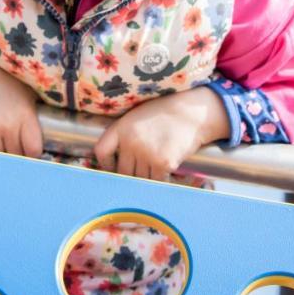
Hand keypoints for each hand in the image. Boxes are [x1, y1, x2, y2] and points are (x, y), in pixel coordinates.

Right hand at [0, 67, 43, 157]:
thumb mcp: (27, 95)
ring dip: (1, 152)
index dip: (33, 153)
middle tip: (15, 147)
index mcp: (25, 115)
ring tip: (1, 141)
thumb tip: (44, 138)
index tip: (30, 151)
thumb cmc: (4, 83)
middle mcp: (8, 125)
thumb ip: (33, 118)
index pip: (33, 150)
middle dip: (17, 153)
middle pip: (16, 155)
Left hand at [93, 87, 229, 179]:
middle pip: (123, 172)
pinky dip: (161, 179)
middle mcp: (132, 141)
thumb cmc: (164, 114)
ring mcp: (147, 153)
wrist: (192, 113)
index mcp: (122, 127)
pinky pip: (156, 181)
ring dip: (147, 178)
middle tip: (140, 171)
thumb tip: (116, 163)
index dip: (106, 164)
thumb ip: (124, 136)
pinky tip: (166, 168)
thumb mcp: (137, 117)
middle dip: (130, 175)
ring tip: (155, 166)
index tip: (113, 168)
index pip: (102, 151)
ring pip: (140, 179)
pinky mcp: (163, 163)